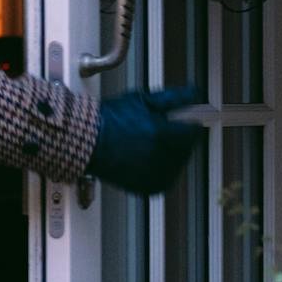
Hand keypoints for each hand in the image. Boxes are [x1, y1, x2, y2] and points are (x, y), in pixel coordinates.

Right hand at [86, 85, 205, 195]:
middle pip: (187, 147)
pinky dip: (158, 167)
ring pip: (177, 162)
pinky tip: (141, 156)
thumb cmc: (110, 120)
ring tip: (143, 142)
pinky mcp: (150, 189)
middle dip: (175, 137)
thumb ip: (175, 97)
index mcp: (165, 137)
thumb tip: (196, 93)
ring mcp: (157, 177)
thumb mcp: (143, 100)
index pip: (194, 130)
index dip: (183, 122)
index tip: (173, 119)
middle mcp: (164, 160)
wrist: (86, 142)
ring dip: (168, 152)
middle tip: (151, 128)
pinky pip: (165, 175)